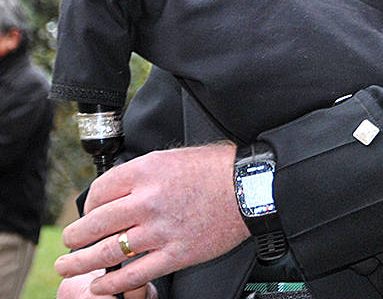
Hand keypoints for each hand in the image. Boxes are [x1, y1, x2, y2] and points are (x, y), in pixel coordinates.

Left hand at [55, 144, 247, 295]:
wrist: (253, 187)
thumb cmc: (219, 169)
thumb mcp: (175, 157)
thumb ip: (144, 172)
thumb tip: (119, 190)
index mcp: (147, 171)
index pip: (99, 192)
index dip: (88, 205)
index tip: (89, 213)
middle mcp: (148, 200)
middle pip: (95, 224)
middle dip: (75, 237)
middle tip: (69, 242)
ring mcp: (161, 230)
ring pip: (108, 252)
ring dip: (81, 262)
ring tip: (69, 266)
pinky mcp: (176, 254)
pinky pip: (134, 274)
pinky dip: (112, 284)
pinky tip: (100, 286)